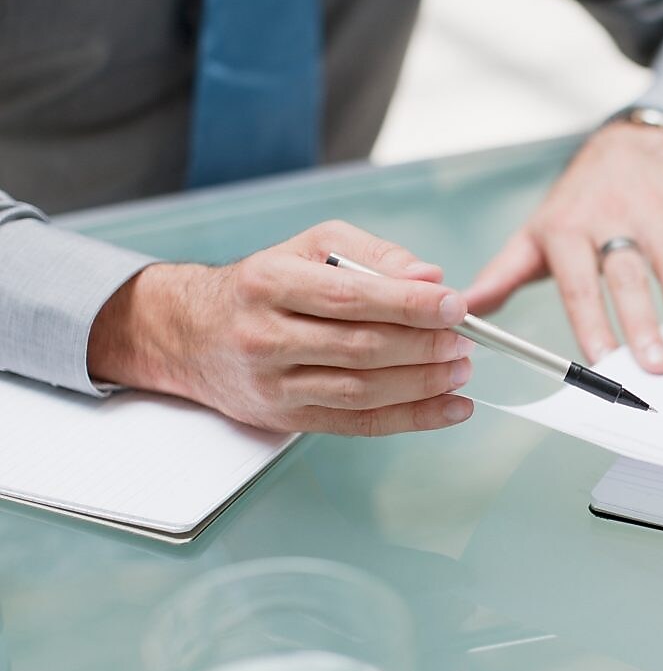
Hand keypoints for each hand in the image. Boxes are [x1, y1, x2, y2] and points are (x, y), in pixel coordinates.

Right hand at [87, 221, 475, 434]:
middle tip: (463, 340)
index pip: (350, 296)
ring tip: (460, 369)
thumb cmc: (261, 284)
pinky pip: (358, 424)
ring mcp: (274, 384)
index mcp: (270, 282)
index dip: (408, 304)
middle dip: (424, 346)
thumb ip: (374, 255)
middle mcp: (266, 335)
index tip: (454, 305)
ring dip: (423, 384)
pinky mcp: (287, 418)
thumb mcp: (310, 246)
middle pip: (360, 347)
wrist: (189, 334)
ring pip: (362, 390)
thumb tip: (430, 278)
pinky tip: (448, 408)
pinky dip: (411, 418)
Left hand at [464, 122, 662, 373]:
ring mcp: (654, 210)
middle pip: (629, 273)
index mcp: (567, 228)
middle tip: (657, 368)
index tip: (602, 360)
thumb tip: (465, 310)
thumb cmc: (574, 207)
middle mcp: (611, 216)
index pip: (579, 281)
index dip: (591, 320)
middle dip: (644, 322)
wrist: (621, 149)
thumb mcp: (533, 237)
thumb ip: (502, 276)